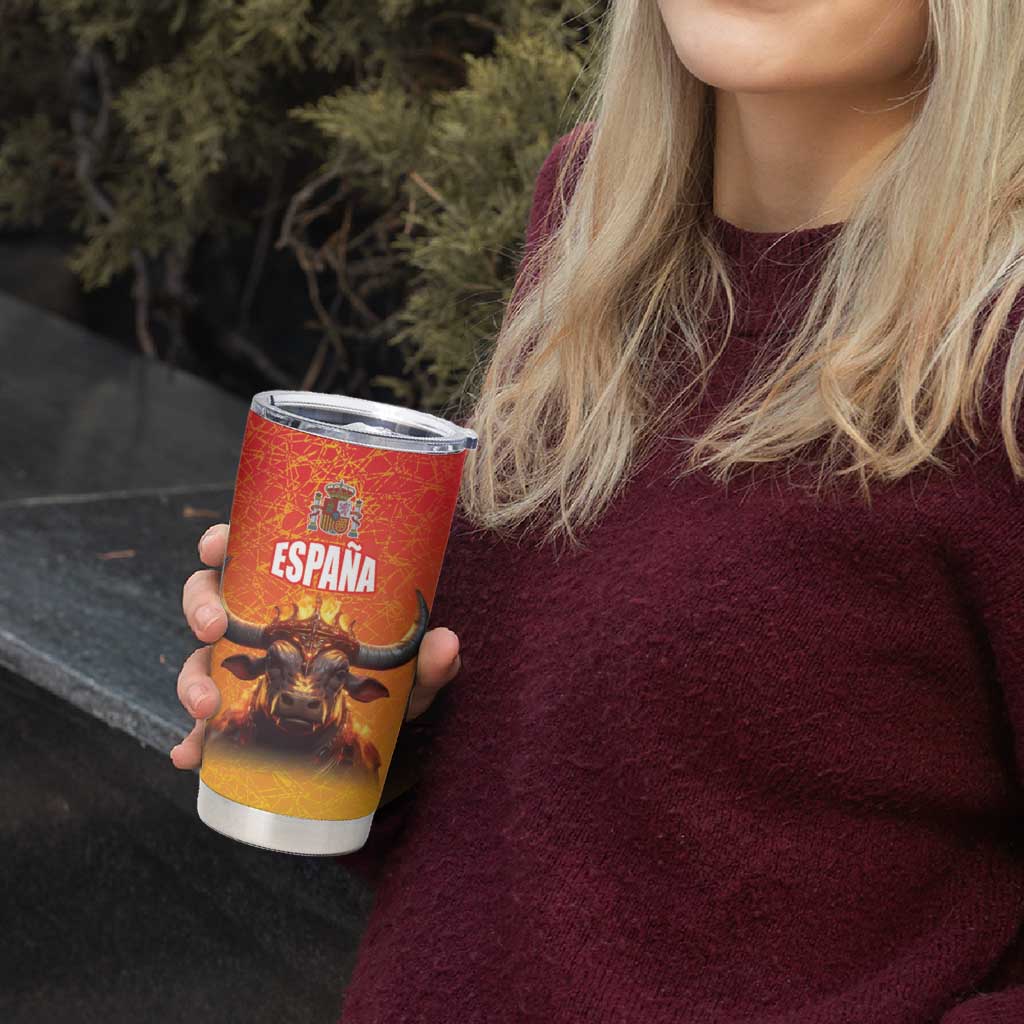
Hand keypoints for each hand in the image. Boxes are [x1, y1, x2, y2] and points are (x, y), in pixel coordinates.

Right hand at [169, 523, 461, 768]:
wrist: (382, 741)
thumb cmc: (391, 685)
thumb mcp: (410, 672)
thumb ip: (427, 660)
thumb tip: (445, 643)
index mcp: (290, 593)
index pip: (248, 553)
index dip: (222, 542)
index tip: (218, 545)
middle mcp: (259, 624)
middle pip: (208, 598)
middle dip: (201, 608)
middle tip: (214, 628)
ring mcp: (242, 669)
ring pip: (198, 659)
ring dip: (192, 680)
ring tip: (206, 707)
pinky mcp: (237, 715)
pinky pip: (204, 725)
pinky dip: (193, 741)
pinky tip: (191, 756)